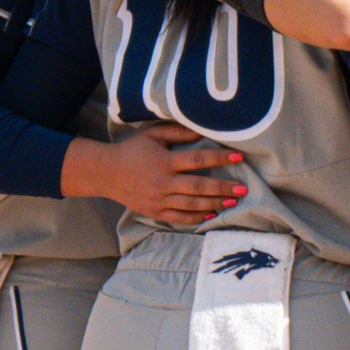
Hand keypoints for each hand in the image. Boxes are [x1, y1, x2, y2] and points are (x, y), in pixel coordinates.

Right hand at [62, 124, 245, 224]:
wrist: (106, 173)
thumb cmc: (133, 150)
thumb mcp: (153, 134)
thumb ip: (179, 131)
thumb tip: (204, 131)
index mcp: (164, 161)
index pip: (197, 160)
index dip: (219, 158)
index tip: (238, 157)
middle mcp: (163, 182)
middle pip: (198, 187)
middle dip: (222, 188)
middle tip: (243, 188)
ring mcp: (158, 200)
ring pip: (191, 205)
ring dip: (214, 204)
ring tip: (233, 201)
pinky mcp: (154, 212)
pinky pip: (179, 218)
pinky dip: (196, 218)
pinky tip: (212, 214)